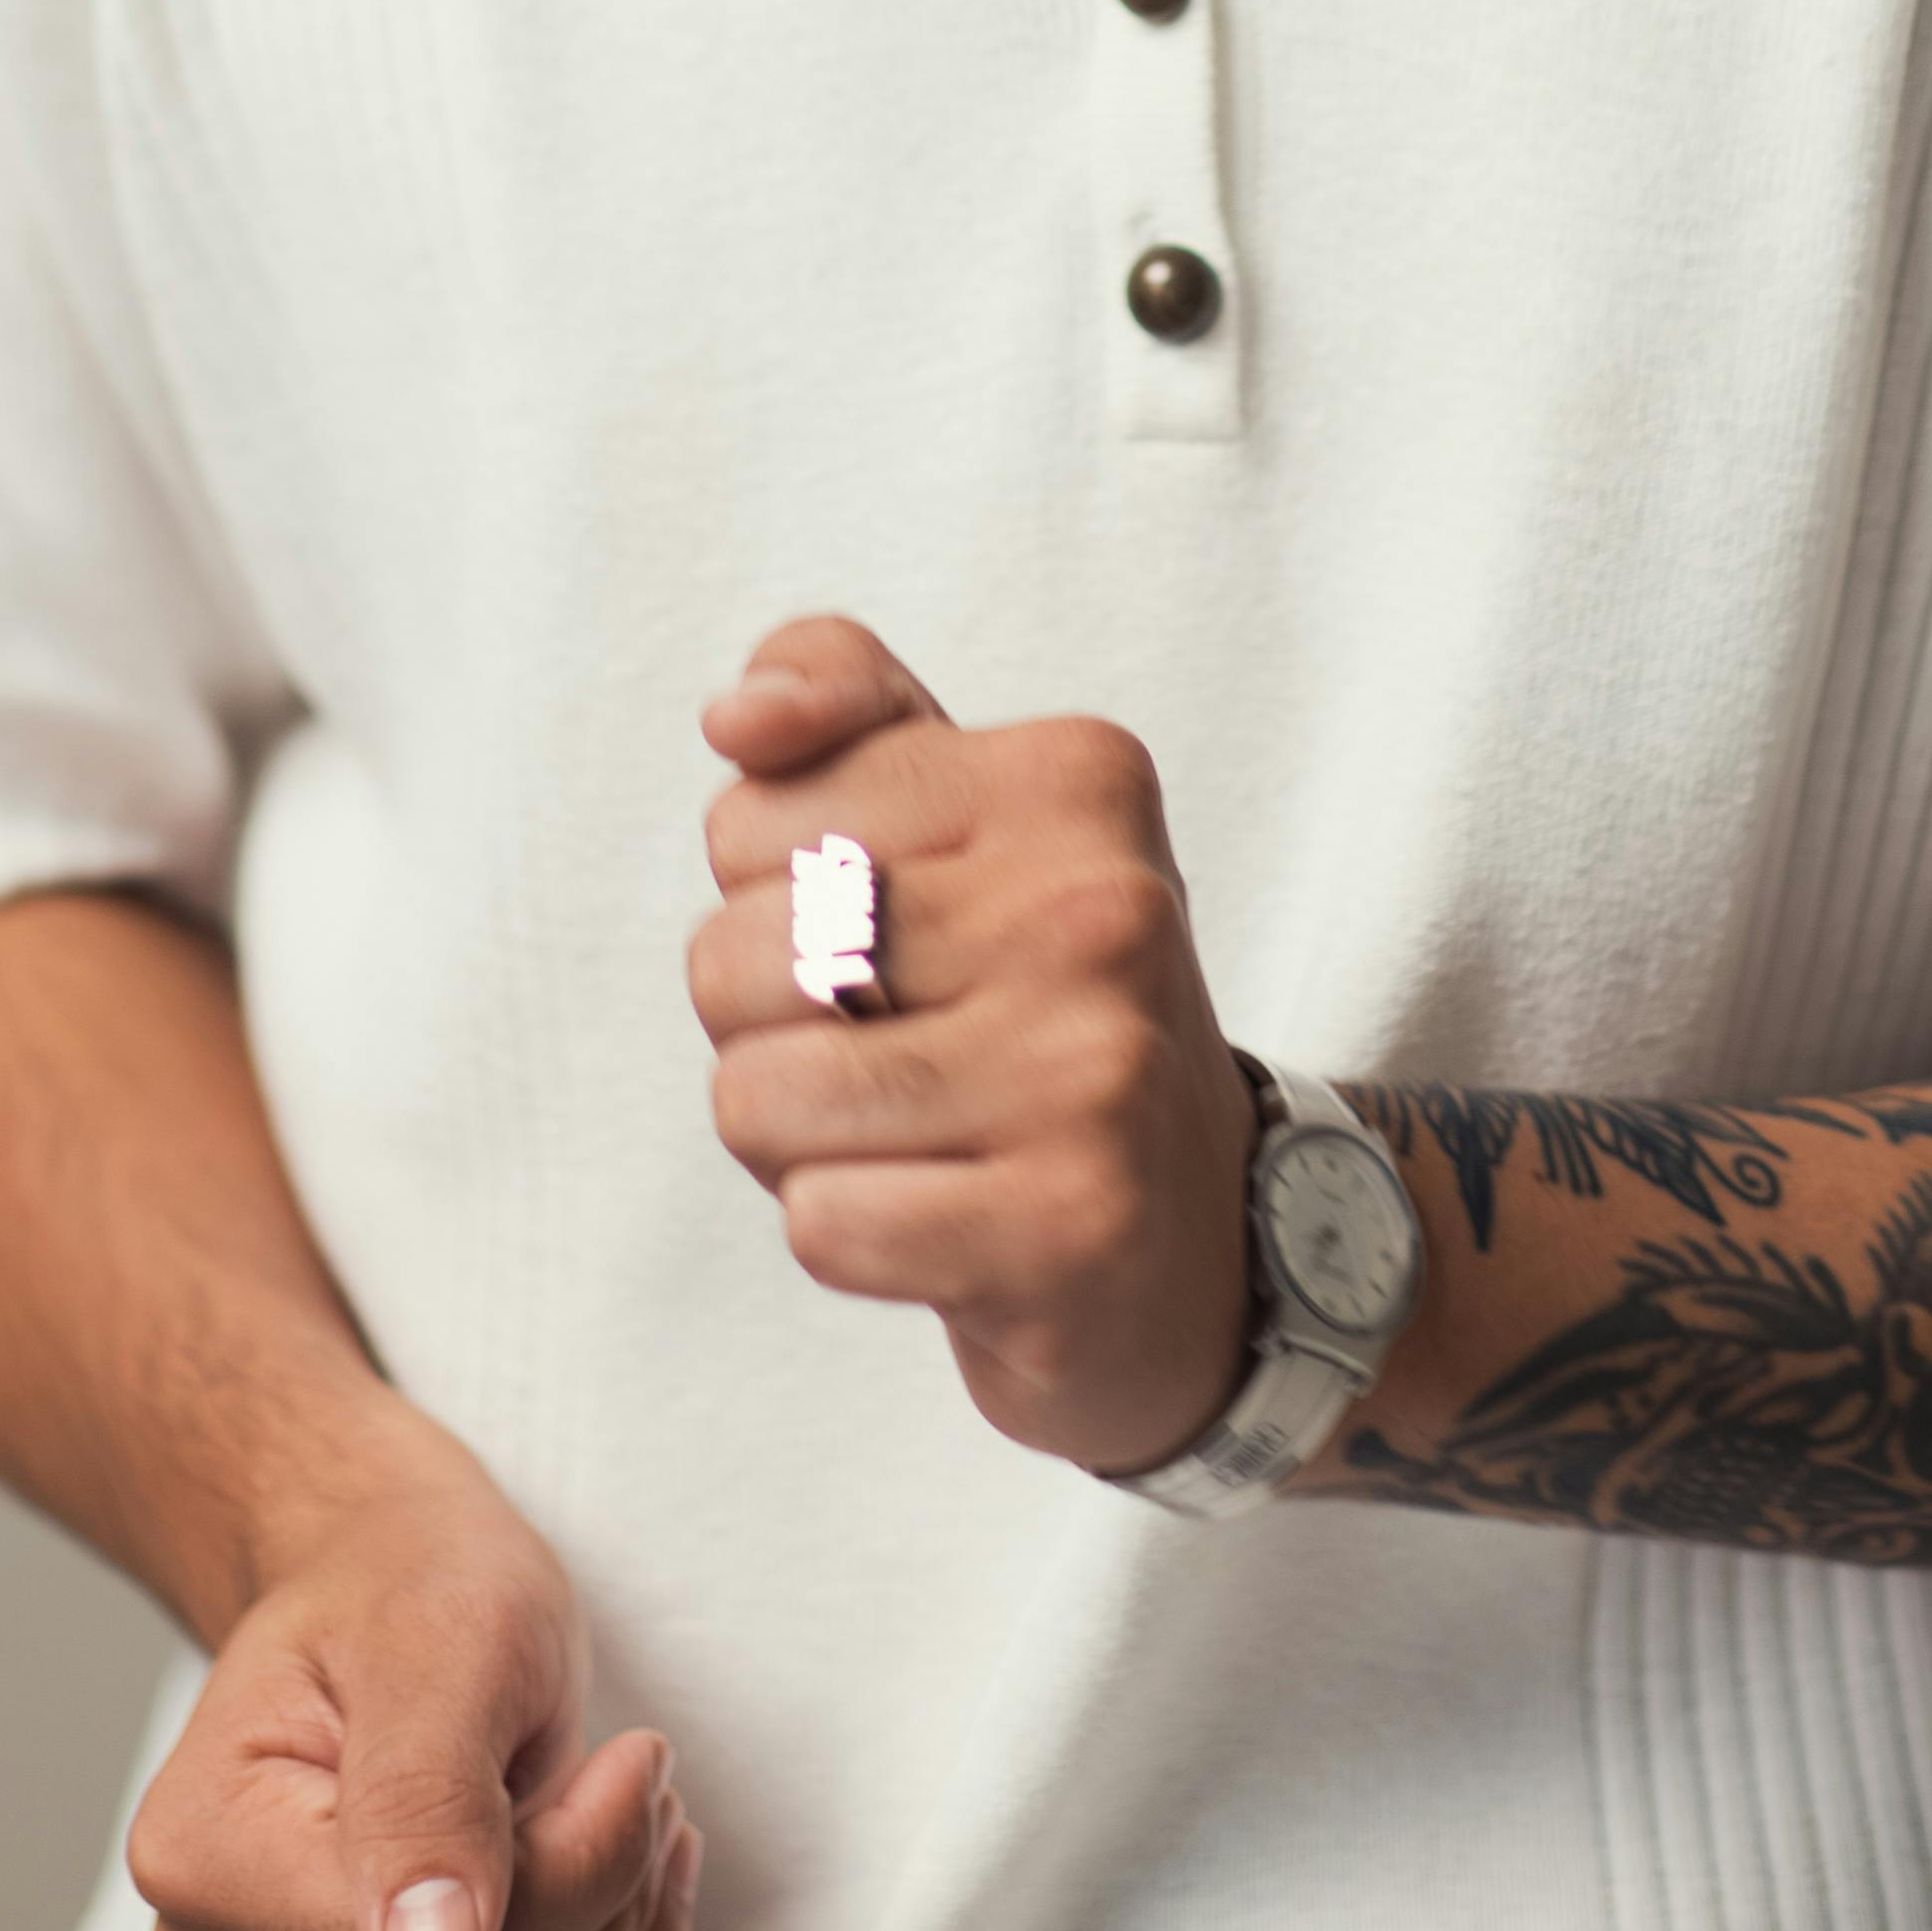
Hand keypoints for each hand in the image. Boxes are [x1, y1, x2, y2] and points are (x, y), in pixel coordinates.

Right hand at [127, 1437, 696, 1930]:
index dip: (588, 1873)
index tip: (641, 1755)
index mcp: (202, 1866)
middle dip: (616, 1928)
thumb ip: (428, 1793)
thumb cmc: (410, 1594)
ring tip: (640, 1848)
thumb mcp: (441, 1639)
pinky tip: (624, 1928)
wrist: (385, 1600)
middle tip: (644, 1792)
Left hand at [689, 614, 1256, 1479]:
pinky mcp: (1072, 1225)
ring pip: (757, 1099)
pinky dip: (851, 1236)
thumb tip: (738, 719)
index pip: (748, 822)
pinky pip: (823, 1223)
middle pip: (735, 959)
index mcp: (1071, 779)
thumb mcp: (959, 805)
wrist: (1196, 1224)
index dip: (772, 899)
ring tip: (917, 1134)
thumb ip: (838, 694)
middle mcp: (1103, 907)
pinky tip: (947, 1215)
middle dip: (765, 1028)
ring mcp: (1097, 1070)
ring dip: (798, 1142)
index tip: (895, 934)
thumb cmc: (1031, 993)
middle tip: (895, 1049)